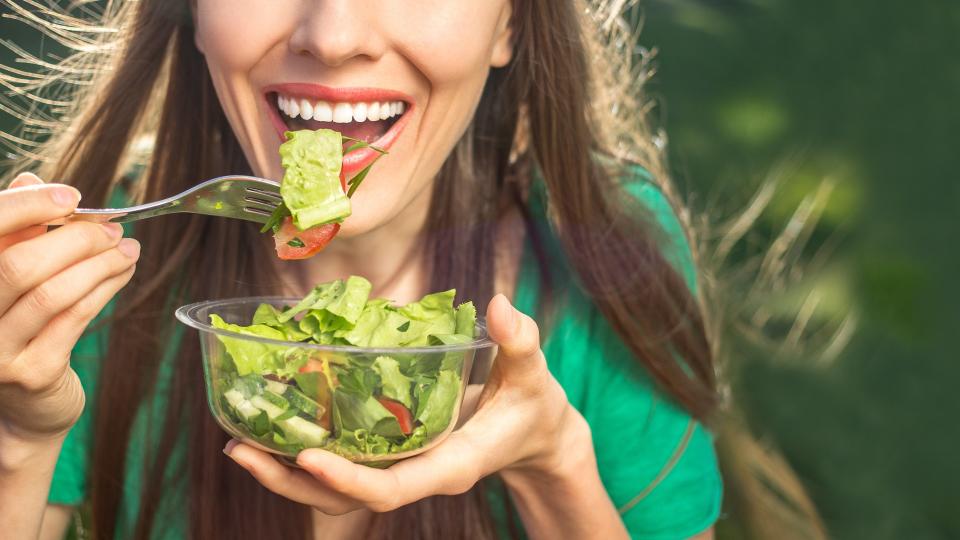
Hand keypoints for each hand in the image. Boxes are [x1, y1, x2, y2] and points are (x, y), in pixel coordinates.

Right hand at [0, 174, 139, 444]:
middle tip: (113, 227)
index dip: (25, 205)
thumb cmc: (16, 329)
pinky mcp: (31, 374)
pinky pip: (75, 318)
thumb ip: (16, 233)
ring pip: (51, 293)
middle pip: (17, 264)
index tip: (72, 197)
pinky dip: (105, 288)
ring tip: (129, 247)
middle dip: (74, 239)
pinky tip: (124, 272)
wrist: (22, 411)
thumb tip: (32, 179)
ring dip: (99, 263)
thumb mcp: (9, 279)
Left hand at [223, 293, 593, 514]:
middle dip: (292, 481)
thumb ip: (520, 343)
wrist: (532, 434)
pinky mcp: (393, 454)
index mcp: (450, 466)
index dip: (349, 479)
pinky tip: (275, 423)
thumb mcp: (533, 376)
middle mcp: (418, 474)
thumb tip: (500, 307)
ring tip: (238, 442)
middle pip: (346, 498)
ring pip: (336, 488)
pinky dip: (305, 451)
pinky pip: (344, 463)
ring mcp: (402, 468)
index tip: (307, 454)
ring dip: (286, 471)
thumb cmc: (532, 406)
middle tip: (239, 449)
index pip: (392, 488)